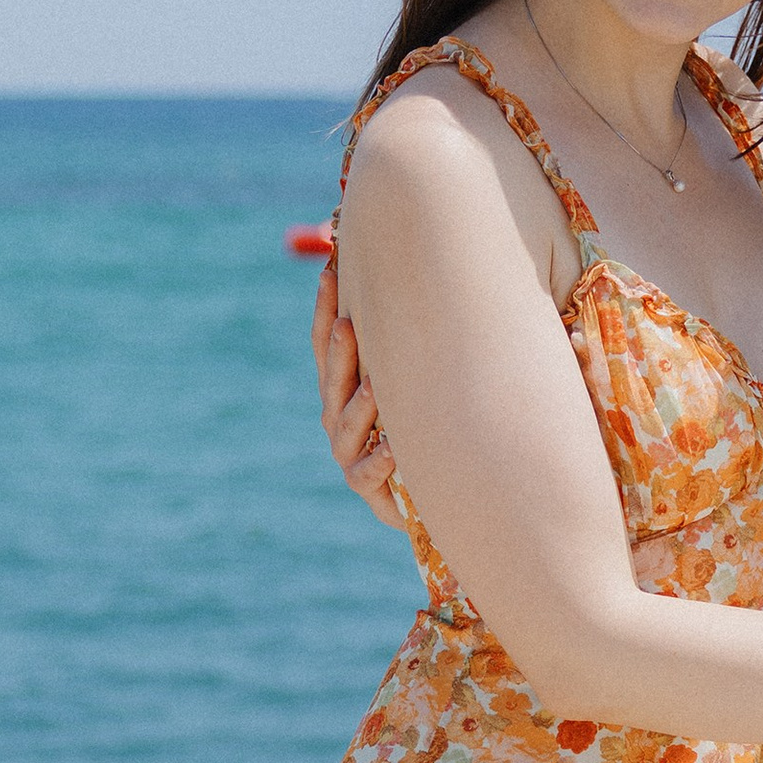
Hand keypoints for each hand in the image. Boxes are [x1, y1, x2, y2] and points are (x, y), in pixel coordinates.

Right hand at [314, 258, 409, 530]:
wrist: (436, 491)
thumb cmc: (428, 421)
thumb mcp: (420, 375)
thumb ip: (413, 333)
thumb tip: (424, 271)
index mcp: (344, 386)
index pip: (327, 343)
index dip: (326, 310)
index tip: (331, 272)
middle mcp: (339, 417)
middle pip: (333, 381)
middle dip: (340, 354)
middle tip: (348, 325)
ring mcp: (350, 454)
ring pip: (347, 427)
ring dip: (360, 407)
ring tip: (374, 388)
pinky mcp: (368, 489)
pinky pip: (369, 475)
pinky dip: (380, 462)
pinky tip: (394, 447)